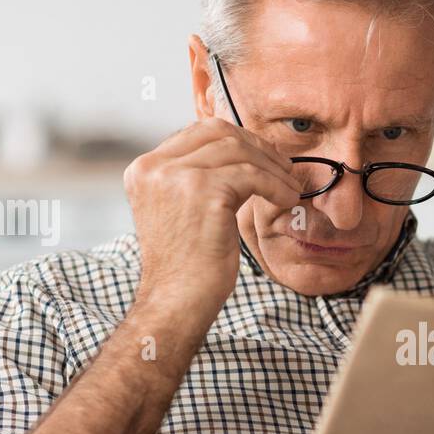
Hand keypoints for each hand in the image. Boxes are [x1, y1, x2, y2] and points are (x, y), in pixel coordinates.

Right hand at [124, 118, 299, 320]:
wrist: (176, 300)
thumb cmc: (185, 265)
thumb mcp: (178, 210)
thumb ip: (192, 179)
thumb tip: (234, 154)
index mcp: (143, 169)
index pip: (196, 134)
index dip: (237, 140)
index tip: (263, 157)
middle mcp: (154, 167)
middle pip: (217, 133)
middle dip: (257, 146)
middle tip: (283, 168)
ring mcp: (177, 176)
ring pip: (238, 150)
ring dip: (272, 167)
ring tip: (291, 188)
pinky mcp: (203, 190)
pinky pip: (252, 175)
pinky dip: (276, 185)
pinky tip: (287, 200)